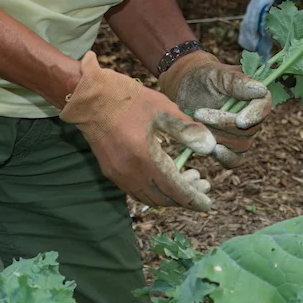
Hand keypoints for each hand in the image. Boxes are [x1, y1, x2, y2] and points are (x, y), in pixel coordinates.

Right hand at [60, 52, 215, 209]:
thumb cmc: (131, 101)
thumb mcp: (164, 111)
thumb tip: (210, 146)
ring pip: (148, 197)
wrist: (92, 98)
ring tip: (187, 178)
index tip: (208, 203)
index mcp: (146, 159)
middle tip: (202, 183)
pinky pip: (135, 191)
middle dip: (184, 197)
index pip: (175, 190)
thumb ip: (187, 131)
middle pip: (163, 198)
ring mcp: (118, 175)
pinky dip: (152, 190)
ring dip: (168, 195)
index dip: (194, 198)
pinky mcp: (110, 171)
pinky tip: (163, 176)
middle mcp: (130, 173)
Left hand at [158, 50, 270, 164]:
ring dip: (219, 137)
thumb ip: (237, 82)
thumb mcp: (216, 75)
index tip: (239, 121)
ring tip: (198, 123)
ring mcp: (242, 135)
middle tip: (199, 113)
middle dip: (223, 124)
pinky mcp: (229, 148)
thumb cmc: (203, 78)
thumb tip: (261, 90)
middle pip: (249, 130)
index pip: (263, 106)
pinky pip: (235, 160)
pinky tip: (213, 150)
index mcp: (255, 95)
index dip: (254, 116)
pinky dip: (225, 158)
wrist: (185, 90)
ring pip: (240, 145)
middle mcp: (252, 117)